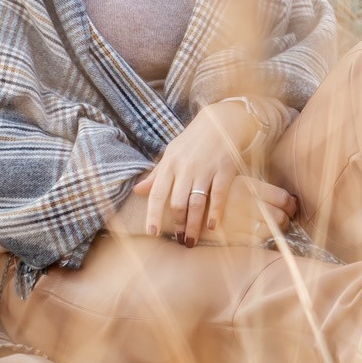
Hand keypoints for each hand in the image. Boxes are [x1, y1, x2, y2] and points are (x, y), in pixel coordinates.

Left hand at [133, 100, 262, 243]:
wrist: (222, 121)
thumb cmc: (193, 140)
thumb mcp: (171, 153)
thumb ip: (156, 174)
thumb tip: (136, 191)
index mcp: (170, 163)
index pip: (157, 193)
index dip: (152, 215)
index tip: (152, 233)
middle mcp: (186, 167)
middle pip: (177, 202)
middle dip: (177, 225)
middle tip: (180, 241)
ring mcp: (206, 168)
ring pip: (196, 202)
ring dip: (193, 224)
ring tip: (192, 240)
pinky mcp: (225, 169)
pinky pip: (218, 195)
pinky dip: (215, 212)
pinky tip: (212, 226)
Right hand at [202, 175, 296, 246]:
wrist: (182, 210)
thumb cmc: (211, 195)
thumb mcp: (233, 182)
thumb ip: (258, 189)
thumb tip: (289, 199)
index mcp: (247, 185)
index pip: (282, 197)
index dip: (290, 205)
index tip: (289, 208)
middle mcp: (244, 203)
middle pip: (280, 216)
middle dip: (285, 221)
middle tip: (283, 221)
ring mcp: (238, 221)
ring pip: (270, 231)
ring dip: (275, 232)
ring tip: (271, 229)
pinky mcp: (231, 237)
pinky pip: (256, 241)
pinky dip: (260, 240)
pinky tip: (255, 234)